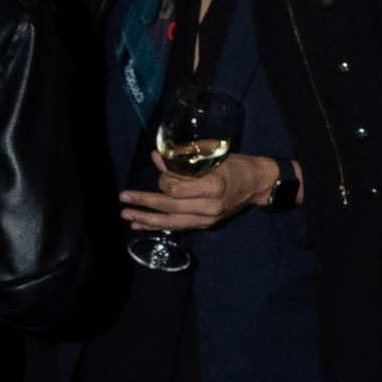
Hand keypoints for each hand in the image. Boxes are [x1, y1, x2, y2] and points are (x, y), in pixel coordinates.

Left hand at [120, 152, 281, 239]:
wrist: (258, 184)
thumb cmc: (236, 164)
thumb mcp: (212, 154)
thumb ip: (184, 156)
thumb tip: (156, 157)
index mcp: (213, 186)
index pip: (177, 189)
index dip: (162, 182)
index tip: (159, 171)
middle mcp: (210, 206)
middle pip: (170, 208)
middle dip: (144, 204)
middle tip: (123, 200)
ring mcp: (208, 219)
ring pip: (172, 223)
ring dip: (147, 220)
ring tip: (127, 216)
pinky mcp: (206, 224)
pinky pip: (179, 227)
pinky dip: (159, 226)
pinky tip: (142, 225)